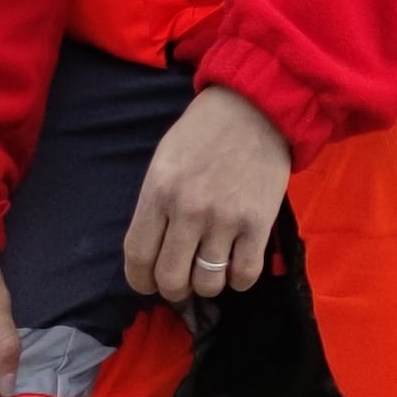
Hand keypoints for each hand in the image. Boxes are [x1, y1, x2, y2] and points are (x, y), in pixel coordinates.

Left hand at [122, 84, 292, 303]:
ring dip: (206, 285)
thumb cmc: (203, 132)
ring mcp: (225, 219)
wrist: (255, 107)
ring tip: (210, 270)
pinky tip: (236, 265)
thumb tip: (153, 252)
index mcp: (158, 191)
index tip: (148, 282)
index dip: (140, 280)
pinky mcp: (258, 224)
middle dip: (173, 289)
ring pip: (208, 283)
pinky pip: (244, 276)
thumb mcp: (164, 161)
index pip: (138, 256)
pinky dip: (238, 280)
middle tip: (181, 280)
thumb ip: (156, 205)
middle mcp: (188, 209)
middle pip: (171, 279)